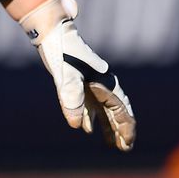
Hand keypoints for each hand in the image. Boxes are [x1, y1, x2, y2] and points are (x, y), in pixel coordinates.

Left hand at [19, 0, 135, 150]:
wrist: (51, 31)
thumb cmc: (62, 51)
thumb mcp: (66, 75)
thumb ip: (72, 98)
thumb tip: (74, 126)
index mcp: (105, 82)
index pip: (121, 110)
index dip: (125, 128)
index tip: (127, 144)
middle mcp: (101, 83)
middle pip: (115, 111)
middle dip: (120, 130)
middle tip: (124, 148)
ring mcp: (90, 82)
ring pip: (103, 109)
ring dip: (108, 126)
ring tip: (112, 144)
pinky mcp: (78, 81)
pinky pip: (89, 103)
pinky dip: (90, 117)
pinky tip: (87, 129)